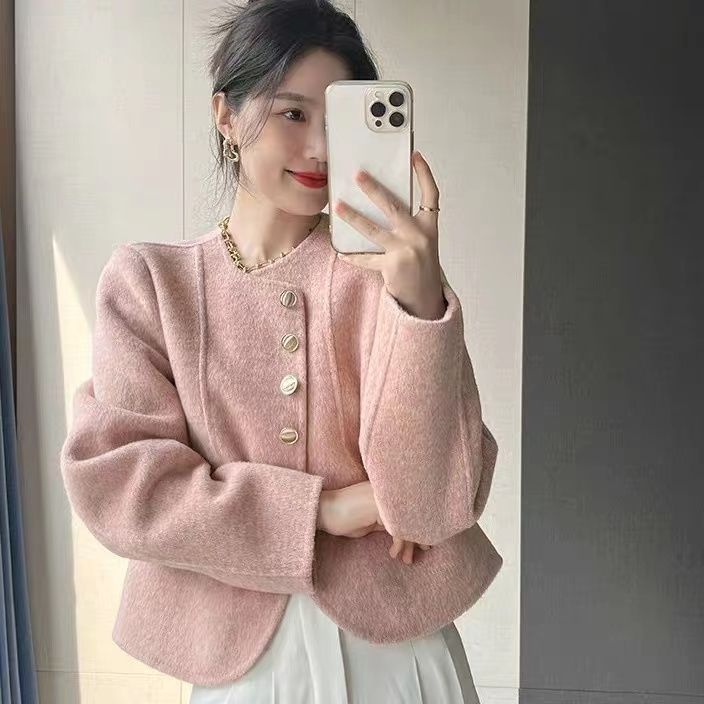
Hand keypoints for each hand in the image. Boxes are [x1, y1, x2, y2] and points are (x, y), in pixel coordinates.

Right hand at [317, 481, 431, 563]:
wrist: (323, 511)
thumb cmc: (344, 518)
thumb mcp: (372, 521)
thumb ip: (388, 522)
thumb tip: (406, 533)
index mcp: (387, 493)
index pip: (410, 510)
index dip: (419, 527)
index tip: (423, 544)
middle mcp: (388, 492)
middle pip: (413, 515)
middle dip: (419, 535)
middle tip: (424, 551)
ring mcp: (384, 497)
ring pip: (407, 522)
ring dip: (410, 544)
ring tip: (407, 560)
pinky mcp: (378, 507)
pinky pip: (398, 528)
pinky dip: (398, 544)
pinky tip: (393, 554)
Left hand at [333, 150, 446, 319]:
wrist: (426, 299)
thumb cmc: (421, 267)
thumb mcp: (422, 242)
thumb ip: (409, 224)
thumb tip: (382, 203)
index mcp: (430, 227)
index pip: (431, 195)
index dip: (425, 174)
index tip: (415, 156)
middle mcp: (419, 236)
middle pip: (393, 207)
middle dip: (373, 189)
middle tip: (358, 175)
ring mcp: (405, 251)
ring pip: (374, 230)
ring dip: (354, 217)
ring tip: (338, 207)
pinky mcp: (392, 267)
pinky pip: (366, 258)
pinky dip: (353, 255)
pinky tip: (341, 251)